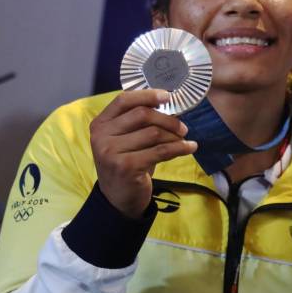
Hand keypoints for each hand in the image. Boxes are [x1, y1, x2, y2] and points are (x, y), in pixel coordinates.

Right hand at [89, 90, 196, 217]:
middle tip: (182, 128)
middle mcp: (101, 136)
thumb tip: (170, 103)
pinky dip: (180, 148)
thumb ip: (139, 120)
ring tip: (183, 140)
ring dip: (175, 136)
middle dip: (168, 119)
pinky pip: (161, 151)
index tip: (168, 96)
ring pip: (154, 133)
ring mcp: (111, 152)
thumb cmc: (127, 161)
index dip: (147, 95)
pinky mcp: (126, 167)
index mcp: (101, 123)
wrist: (119, 197)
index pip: (123, 100)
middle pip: (142, 114)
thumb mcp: (127, 138)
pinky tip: (190, 147)